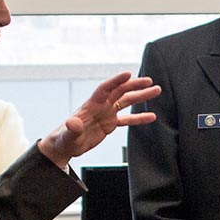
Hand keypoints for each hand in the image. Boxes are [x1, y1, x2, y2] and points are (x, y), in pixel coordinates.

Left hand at [37, 72, 160, 167]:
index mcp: (91, 105)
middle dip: (135, 85)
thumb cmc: (63, 138)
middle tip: (149, 81)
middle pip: (120, 91)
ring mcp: (107, 113)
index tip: (128, 74)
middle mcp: (101, 106)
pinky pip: (127, 119)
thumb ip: (72, 128)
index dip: (116, 81)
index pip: (105, 89)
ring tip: (156, 91)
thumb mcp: (68, 134)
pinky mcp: (110, 124)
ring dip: (141, 96)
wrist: (65, 145)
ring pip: (127, 101)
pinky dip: (139, 118)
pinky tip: (151, 116)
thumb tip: (72, 123)